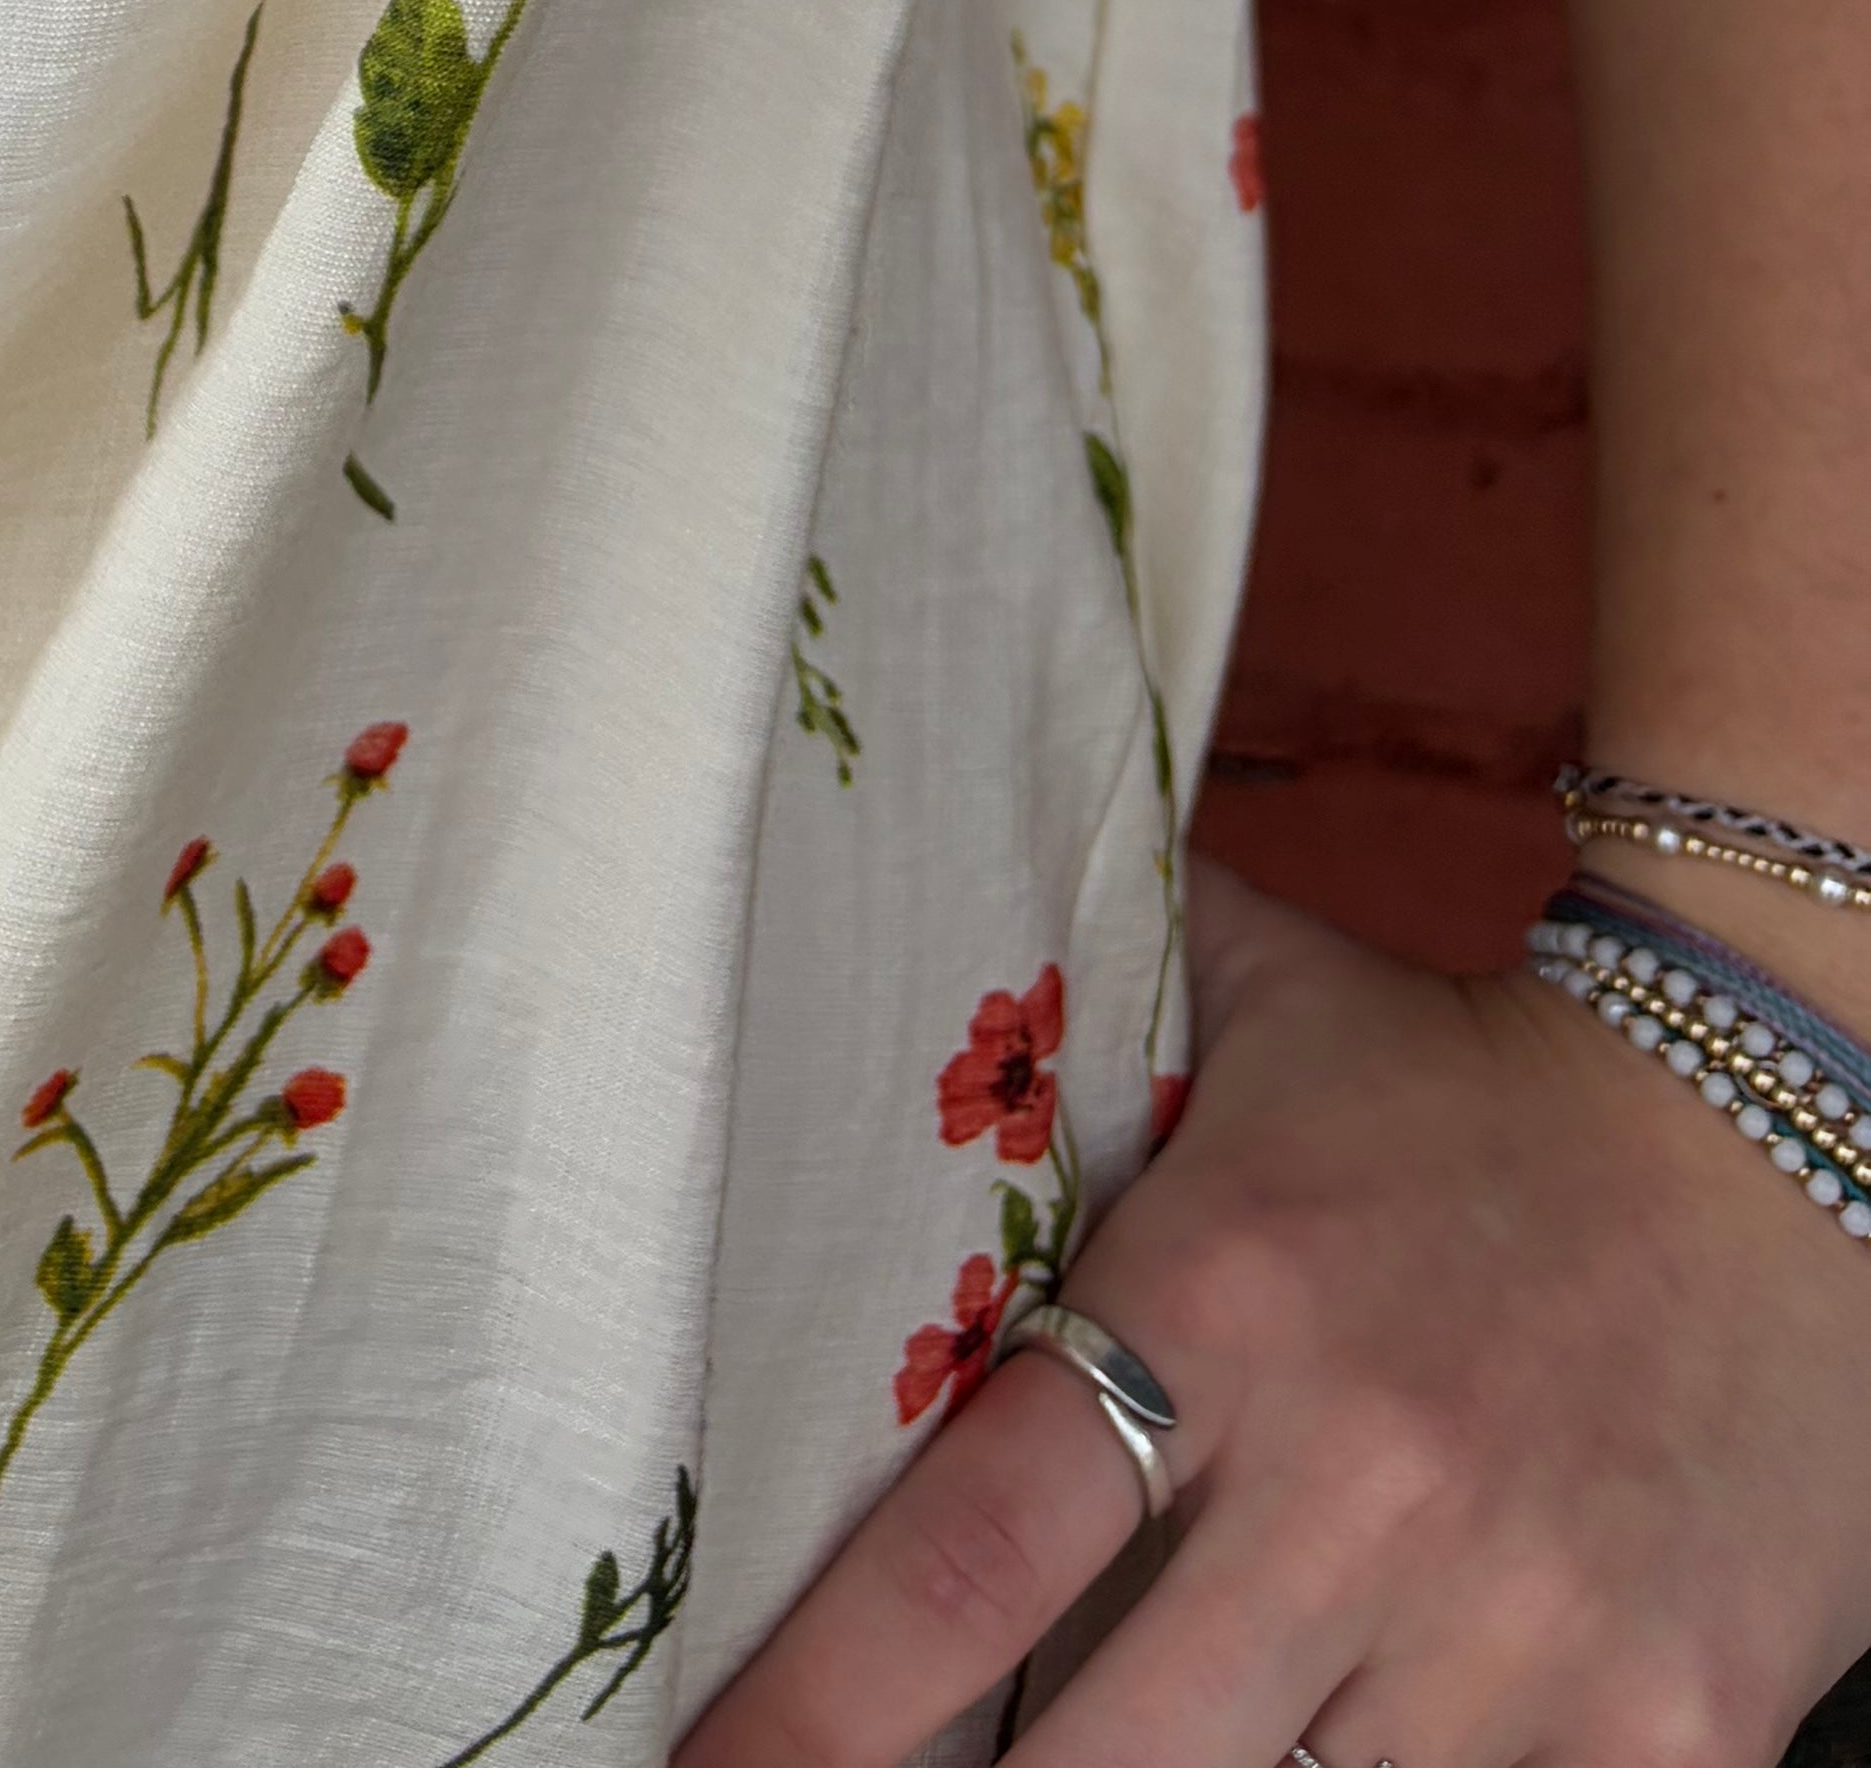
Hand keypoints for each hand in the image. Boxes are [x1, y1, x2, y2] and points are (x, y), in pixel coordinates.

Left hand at [673, 860, 1870, 1767]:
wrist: (1781, 1123)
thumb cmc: (1468, 1081)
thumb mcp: (1249, 1002)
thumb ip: (1069, 1004)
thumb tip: (862, 914)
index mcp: (1227, 1305)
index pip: (971, 1551)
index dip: (822, 1703)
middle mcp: (1362, 1485)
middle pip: (1101, 1759)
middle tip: (964, 1763)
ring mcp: (1522, 1631)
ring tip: (1201, 1703)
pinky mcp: (1670, 1729)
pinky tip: (1372, 1733)